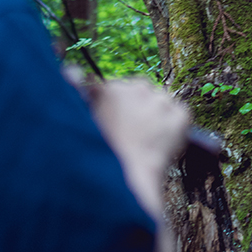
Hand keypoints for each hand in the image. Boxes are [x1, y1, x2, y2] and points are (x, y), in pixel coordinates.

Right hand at [62, 70, 190, 213]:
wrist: (128, 181)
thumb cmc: (101, 157)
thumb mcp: (84, 123)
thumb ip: (80, 93)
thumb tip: (70, 70)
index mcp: (111, 89)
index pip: (119, 88)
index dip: (119, 106)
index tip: (118, 122)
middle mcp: (137, 89)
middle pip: (142, 89)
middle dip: (139, 106)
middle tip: (134, 132)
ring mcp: (161, 101)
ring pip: (162, 100)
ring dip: (157, 115)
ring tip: (147, 141)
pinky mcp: (180, 116)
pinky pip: (181, 113)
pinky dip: (176, 125)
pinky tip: (164, 142)